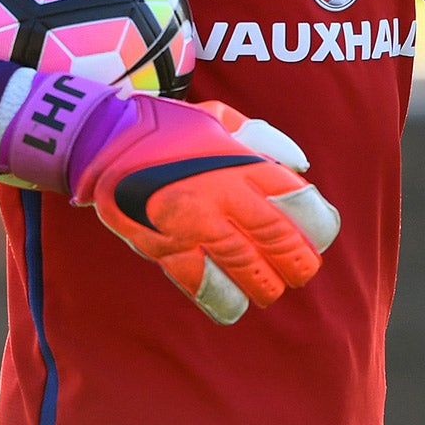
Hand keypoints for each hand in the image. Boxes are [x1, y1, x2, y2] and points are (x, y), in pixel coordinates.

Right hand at [0, 71, 339, 323]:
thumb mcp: (219, 117)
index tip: (320, 233)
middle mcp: (221, 194)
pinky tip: (234, 306)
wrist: (103, 139)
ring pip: (244, 267)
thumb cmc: (168, 126)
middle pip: (277, 239)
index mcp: (240, 161)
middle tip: (303, 271)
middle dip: (298, 261)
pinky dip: (221, 299)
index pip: (296, 201)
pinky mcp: (163, 246)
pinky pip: (200, 283)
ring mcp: (192, 224)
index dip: (317, 224)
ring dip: (265, 284)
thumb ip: (263, 139)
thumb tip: (300, 166)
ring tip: (272, 290)